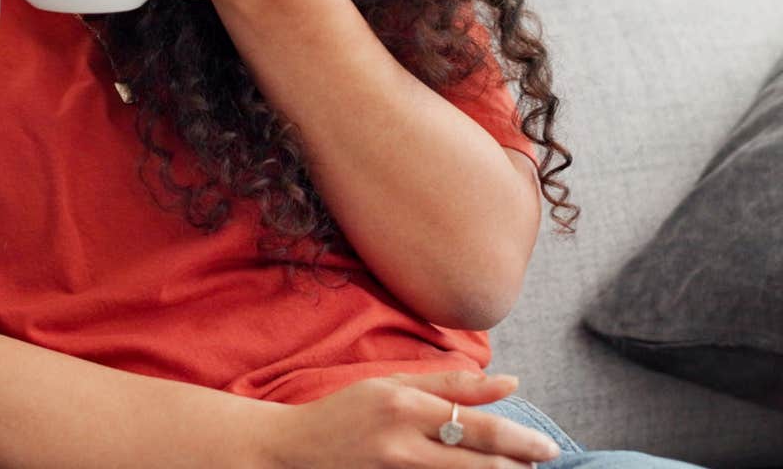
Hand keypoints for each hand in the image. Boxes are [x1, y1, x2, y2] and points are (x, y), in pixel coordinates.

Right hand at [263, 371, 562, 467]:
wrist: (294, 448)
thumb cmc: (347, 411)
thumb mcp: (394, 385)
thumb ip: (452, 385)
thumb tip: (510, 382)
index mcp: (406, 406)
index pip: (478, 427)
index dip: (521, 440)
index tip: (548, 448)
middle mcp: (402, 442)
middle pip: (478, 463)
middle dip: (518, 467)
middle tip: (539, 464)